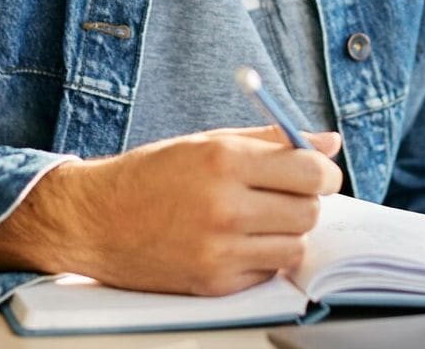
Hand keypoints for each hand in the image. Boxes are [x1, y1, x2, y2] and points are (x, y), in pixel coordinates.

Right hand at [0, 126, 343, 295]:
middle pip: (309, 211)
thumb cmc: (151, 175)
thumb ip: (272, 141)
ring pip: (295, 246)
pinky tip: (235, 241)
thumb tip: (329, 143)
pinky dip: (262, 257)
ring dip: (286, 233)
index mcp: (223, 161)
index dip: (323, 173)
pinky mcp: (214, 282)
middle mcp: (224, 206)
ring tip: (258, 219)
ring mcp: (219, 249)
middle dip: (306, 202)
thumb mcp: (208, 142)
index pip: (309, 172)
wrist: (95, 221)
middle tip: (285, 196)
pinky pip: (268, 270)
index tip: (319, 174)